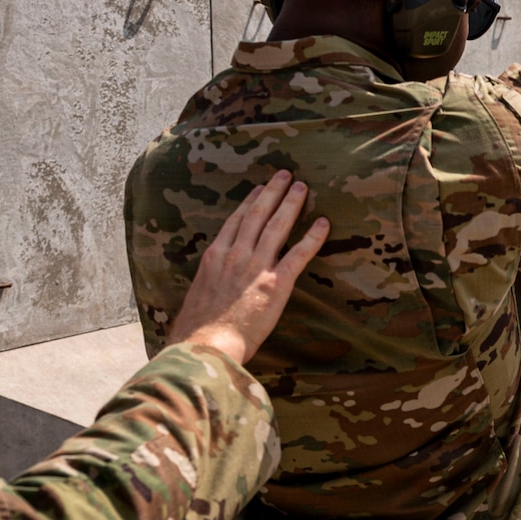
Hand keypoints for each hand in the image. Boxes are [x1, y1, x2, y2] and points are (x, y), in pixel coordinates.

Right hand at [166, 171, 328, 367]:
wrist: (205, 344)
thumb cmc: (197, 330)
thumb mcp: (197, 296)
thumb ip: (209, 282)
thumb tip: (213, 285)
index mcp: (214, 256)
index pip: (235, 221)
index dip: (249, 202)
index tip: (259, 188)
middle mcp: (235, 255)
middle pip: (257, 214)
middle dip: (273, 192)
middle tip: (285, 175)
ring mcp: (255, 267)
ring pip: (277, 226)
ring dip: (292, 204)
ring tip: (303, 187)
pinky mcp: (275, 283)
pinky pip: (299, 254)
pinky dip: (313, 237)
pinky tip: (324, 223)